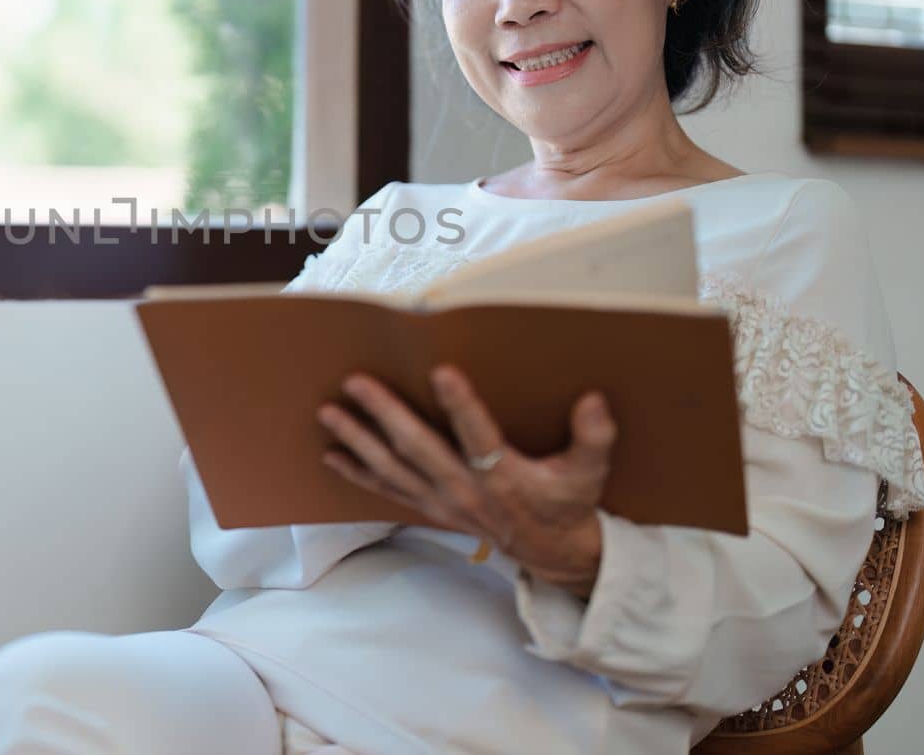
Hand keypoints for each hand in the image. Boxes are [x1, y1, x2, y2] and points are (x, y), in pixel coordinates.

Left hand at [316, 364, 616, 598]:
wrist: (552, 553)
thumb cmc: (568, 503)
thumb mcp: (589, 474)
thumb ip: (594, 437)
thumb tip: (593, 400)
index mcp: (504, 477)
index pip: (479, 438)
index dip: (461, 407)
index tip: (441, 371)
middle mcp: (466, 490)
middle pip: (418, 449)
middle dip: (385, 414)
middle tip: (355, 382)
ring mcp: (443, 502)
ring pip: (392, 470)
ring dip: (358, 440)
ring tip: (329, 412)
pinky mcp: (430, 509)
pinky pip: (387, 492)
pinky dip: (359, 473)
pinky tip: (331, 454)